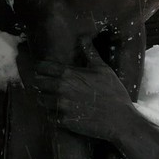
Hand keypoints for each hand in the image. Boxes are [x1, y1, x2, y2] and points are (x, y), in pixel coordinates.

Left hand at [18, 45, 132, 142]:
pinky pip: (49, 116)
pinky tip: (57, 112)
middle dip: (39, 82)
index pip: (43, 67)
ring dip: (44, 98)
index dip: (40, 68)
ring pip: (41, 100)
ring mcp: (61, 106)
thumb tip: (83, 37)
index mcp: (69, 74)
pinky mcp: (64, 121)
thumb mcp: (103, 69)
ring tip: (49, 98)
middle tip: (43, 84)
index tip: (40, 69)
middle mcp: (61, 89)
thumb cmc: (113, 93)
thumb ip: (90, 53)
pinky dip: (51, 114)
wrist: (120, 120)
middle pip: (38, 83)